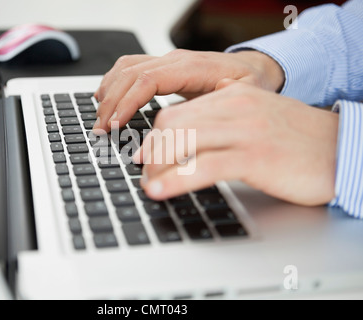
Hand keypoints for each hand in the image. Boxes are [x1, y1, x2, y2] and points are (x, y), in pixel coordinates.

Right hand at [93, 49, 283, 132]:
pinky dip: (113, 82)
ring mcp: (167, 61)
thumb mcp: (243, 97)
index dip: (126, 102)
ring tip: (99, 118)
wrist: (252, 68)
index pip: (147, 79)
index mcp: (192, 67)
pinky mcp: (163, 67)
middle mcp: (175, 60)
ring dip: (108, 91)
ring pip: (125, 67)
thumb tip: (190, 125)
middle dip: (110, 102)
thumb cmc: (248, 83)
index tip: (114, 124)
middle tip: (100, 129)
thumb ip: (216, 107)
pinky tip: (106, 98)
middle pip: (129, 73)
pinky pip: (130, 67)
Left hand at [133, 81, 338, 206]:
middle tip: (145, 174)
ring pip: (180, 142)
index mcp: (231, 96)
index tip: (144, 156)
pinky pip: (203, 167)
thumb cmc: (297, 139)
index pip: (174, 112)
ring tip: (149, 186)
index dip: (153, 137)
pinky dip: (174, 180)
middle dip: (150, 153)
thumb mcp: (255, 118)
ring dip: (156, 167)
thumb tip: (190, 131)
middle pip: (170, 125)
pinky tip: (159, 191)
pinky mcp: (254, 156)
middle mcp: (234, 107)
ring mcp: (244, 130)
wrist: (341, 148)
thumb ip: (222, 119)